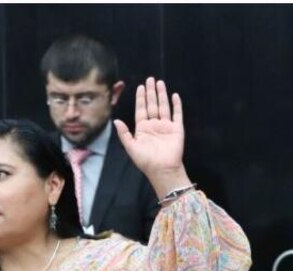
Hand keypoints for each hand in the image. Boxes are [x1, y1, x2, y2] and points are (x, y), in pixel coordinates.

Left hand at [114, 77, 190, 198]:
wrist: (162, 170)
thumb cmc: (145, 161)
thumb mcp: (131, 147)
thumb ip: (124, 133)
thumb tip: (116, 120)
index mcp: (142, 129)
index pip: (141, 110)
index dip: (141, 98)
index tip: (140, 87)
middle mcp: (154, 125)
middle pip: (152, 105)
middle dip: (151, 92)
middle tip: (150, 79)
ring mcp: (166, 126)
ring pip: (163, 107)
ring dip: (162, 95)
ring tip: (160, 83)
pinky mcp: (177, 129)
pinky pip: (177, 114)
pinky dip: (176, 105)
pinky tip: (174, 95)